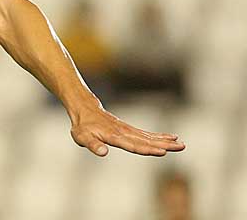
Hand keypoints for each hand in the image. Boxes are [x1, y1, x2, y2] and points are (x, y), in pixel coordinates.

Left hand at [70, 103, 184, 156]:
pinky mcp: (129, 129)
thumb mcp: (82, 137)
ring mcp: (128, 130)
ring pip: (149, 137)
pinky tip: (171, 138)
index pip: (134, 145)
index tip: (162, 151)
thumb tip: (103, 152)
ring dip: (165, 141)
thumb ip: (93, 145)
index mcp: (114, 137)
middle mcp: (124, 133)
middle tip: (181, 147)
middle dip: (164, 145)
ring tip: (181, 144)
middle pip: (146, 140)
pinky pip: (146, 134)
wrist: (85, 110)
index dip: (148, 149)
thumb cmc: (83, 127)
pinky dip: (159, 136)